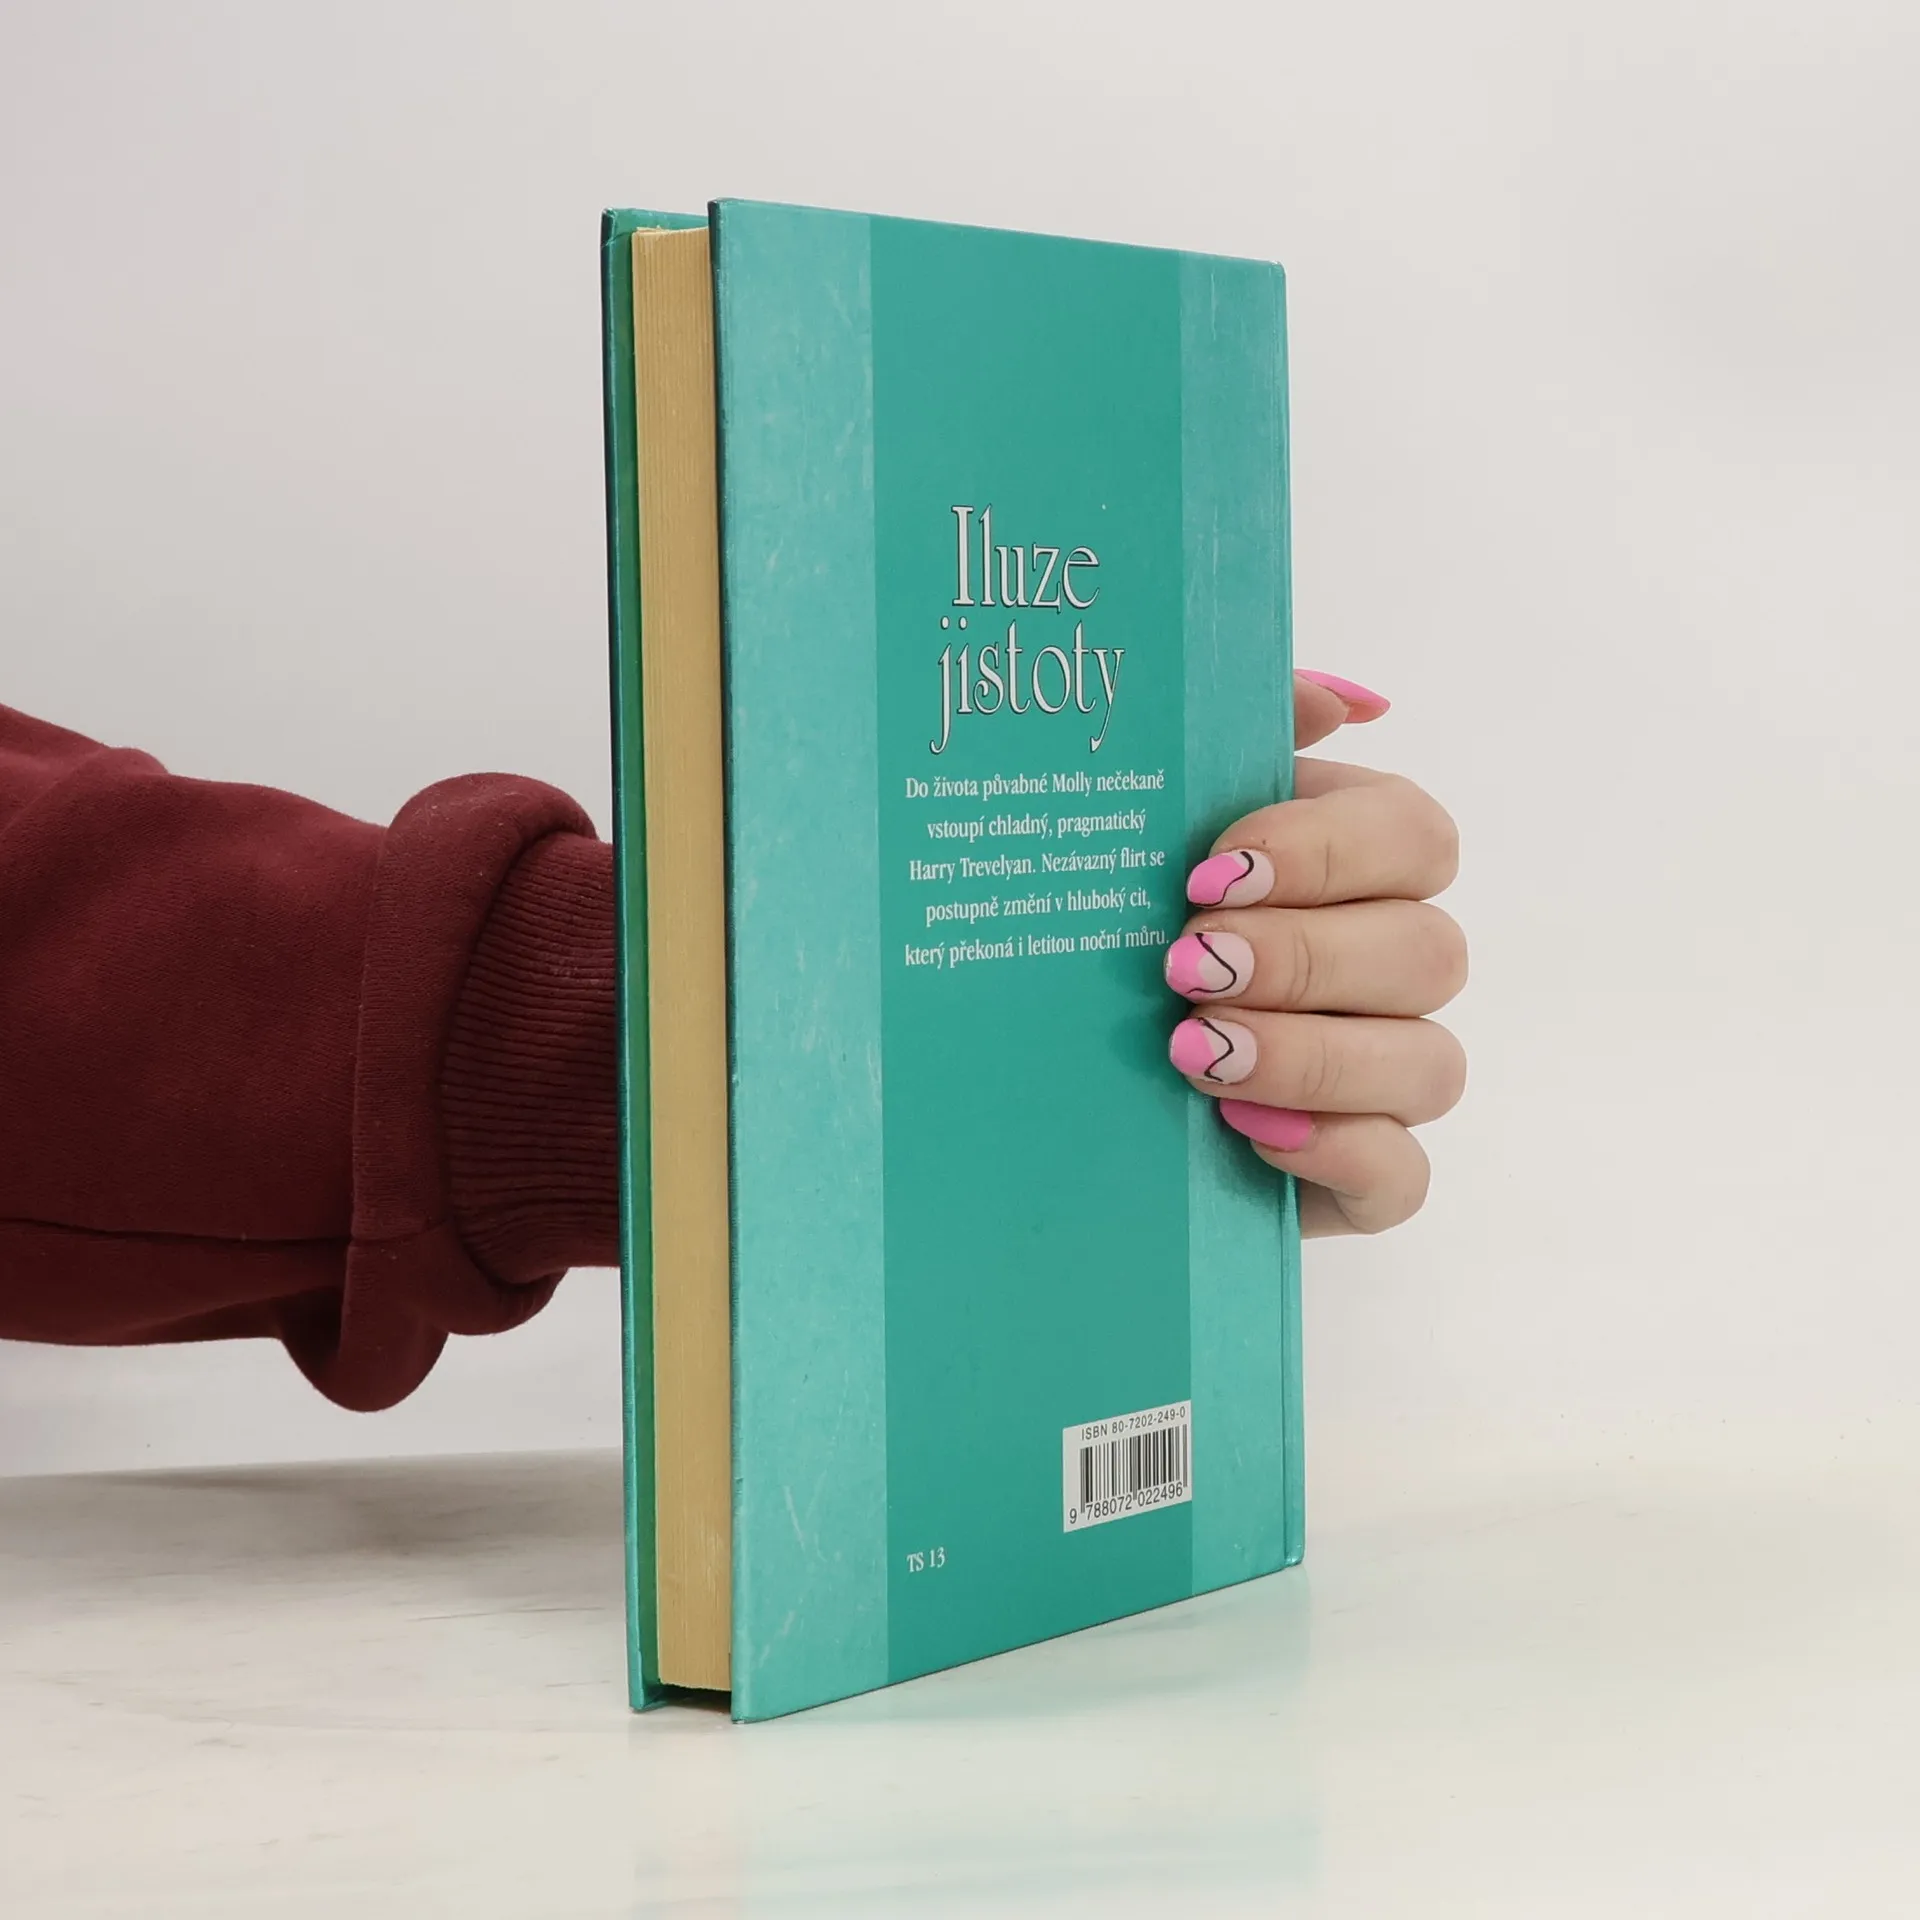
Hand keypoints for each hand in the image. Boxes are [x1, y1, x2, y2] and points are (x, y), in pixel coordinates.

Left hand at [1164, 672, 1464, 1236]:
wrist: (1053, 1079)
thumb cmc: (1111, 931)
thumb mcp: (1145, 825)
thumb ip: (1237, 738)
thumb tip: (1339, 698)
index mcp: (1354, 866)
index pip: (1413, 836)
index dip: (1327, 851)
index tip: (1207, 873)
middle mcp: (1389, 966)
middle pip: (1430, 950)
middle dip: (1305, 957)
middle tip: (1185, 966)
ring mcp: (1386, 1078)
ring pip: (1429, 1064)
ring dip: (1314, 1056)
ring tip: (1196, 1053)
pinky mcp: (1361, 1177)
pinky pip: (1403, 1175)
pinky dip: (1336, 1153)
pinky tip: (1246, 1135)